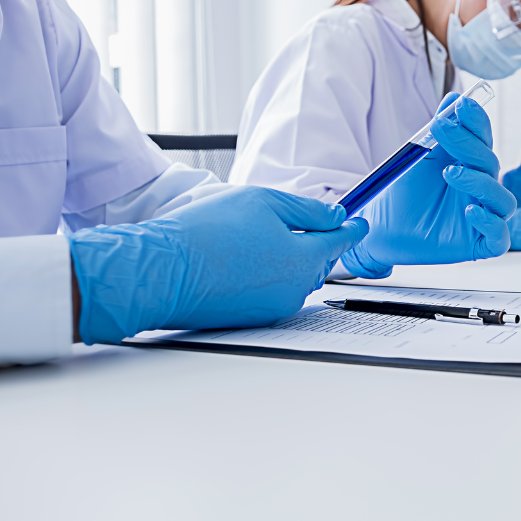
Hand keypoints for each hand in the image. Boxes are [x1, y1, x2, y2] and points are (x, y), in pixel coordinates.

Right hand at [69, 186, 367, 343]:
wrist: (161, 271)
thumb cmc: (205, 233)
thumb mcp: (262, 202)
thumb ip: (306, 210)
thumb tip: (335, 216)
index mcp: (302, 259)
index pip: (339, 242)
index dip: (350, 229)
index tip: (359, 223)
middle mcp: (293, 289)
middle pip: (319, 262)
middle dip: (318, 243)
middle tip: (308, 224)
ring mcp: (273, 308)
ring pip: (296, 279)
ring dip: (291, 260)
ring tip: (264, 239)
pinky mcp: (251, 318)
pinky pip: (274, 293)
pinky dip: (270, 276)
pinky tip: (247, 261)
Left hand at [341, 93, 516, 278]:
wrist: (378, 228)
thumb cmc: (400, 194)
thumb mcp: (419, 157)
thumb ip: (439, 131)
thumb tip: (455, 97)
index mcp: (469, 166)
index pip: (483, 140)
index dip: (477, 121)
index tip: (461, 106)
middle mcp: (480, 190)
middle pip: (491, 164)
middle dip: (469, 144)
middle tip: (443, 131)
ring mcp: (481, 217)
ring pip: (504, 201)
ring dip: (482, 183)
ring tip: (451, 174)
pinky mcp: (477, 244)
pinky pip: (500, 237)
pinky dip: (490, 222)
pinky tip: (470, 211)